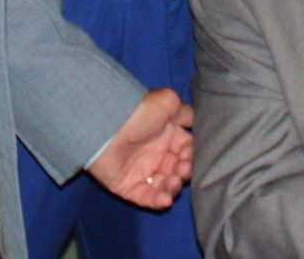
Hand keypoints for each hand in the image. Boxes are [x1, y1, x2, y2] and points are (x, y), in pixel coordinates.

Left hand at [87, 88, 193, 209]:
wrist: (107, 125)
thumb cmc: (140, 112)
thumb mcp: (168, 102)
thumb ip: (186, 112)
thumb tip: (197, 122)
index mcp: (166, 135)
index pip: (186, 151)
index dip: (191, 156)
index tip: (189, 156)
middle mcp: (155, 154)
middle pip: (178, 171)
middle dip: (184, 173)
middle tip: (182, 171)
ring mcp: (142, 171)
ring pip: (165, 187)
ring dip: (173, 188)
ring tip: (173, 183)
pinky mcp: (128, 186)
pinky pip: (146, 198)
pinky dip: (158, 201)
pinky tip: (165, 199)